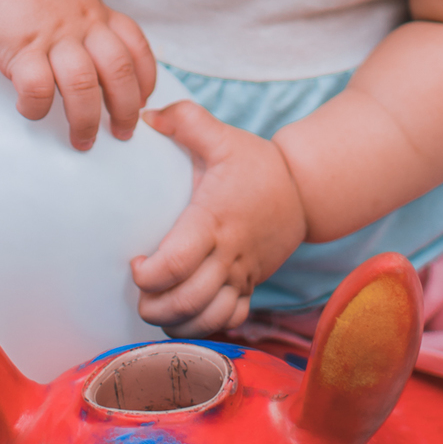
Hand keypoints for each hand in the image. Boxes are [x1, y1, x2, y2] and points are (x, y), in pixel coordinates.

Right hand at [0, 0, 155, 148]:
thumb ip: (89, 21)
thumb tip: (101, 55)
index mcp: (96, 12)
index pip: (136, 46)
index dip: (145, 79)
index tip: (142, 102)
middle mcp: (82, 24)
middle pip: (119, 71)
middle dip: (126, 109)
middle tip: (123, 133)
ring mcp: (53, 36)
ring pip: (84, 85)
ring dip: (87, 120)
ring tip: (82, 140)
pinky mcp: (20, 48)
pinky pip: (37, 88)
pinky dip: (37, 108)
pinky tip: (30, 111)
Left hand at [131, 103, 306, 335]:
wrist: (306, 189)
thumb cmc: (258, 164)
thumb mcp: (224, 136)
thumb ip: (186, 119)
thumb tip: (146, 115)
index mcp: (214, 219)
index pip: (177, 263)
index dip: (149, 274)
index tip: (135, 263)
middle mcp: (228, 253)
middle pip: (188, 300)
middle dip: (154, 307)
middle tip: (140, 293)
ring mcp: (242, 274)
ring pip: (208, 318)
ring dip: (177, 323)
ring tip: (157, 308)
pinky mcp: (252, 286)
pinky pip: (230, 322)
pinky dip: (205, 328)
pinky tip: (185, 318)